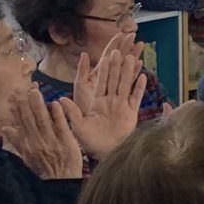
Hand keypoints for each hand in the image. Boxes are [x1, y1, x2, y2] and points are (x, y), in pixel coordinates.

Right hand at [3, 91, 84, 180]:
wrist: (62, 182)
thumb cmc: (45, 169)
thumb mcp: (27, 157)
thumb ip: (17, 142)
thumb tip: (4, 128)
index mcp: (28, 145)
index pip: (20, 123)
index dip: (16, 109)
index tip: (12, 95)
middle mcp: (38, 143)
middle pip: (30, 120)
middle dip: (25, 104)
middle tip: (21, 88)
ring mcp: (52, 142)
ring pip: (43, 121)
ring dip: (38, 106)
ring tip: (34, 92)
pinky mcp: (66, 143)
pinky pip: (61, 127)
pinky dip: (57, 115)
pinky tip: (55, 104)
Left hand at [56, 30, 143, 159]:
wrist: (103, 152)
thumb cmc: (89, 140)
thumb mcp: (77, 125)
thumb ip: (71, 112)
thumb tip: (61, 99)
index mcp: (97, 101)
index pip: (101, 81)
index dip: (104, 68)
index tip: (107, 55)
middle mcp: (110, 100)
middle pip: (115, 79)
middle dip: (117, 65)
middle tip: (120, 50)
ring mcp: (121, 105)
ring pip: (126, 84)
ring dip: (129, 71)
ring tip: (133, 57)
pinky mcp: (131, 113)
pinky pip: (136, 97)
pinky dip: (139, 87)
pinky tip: (143, 76)